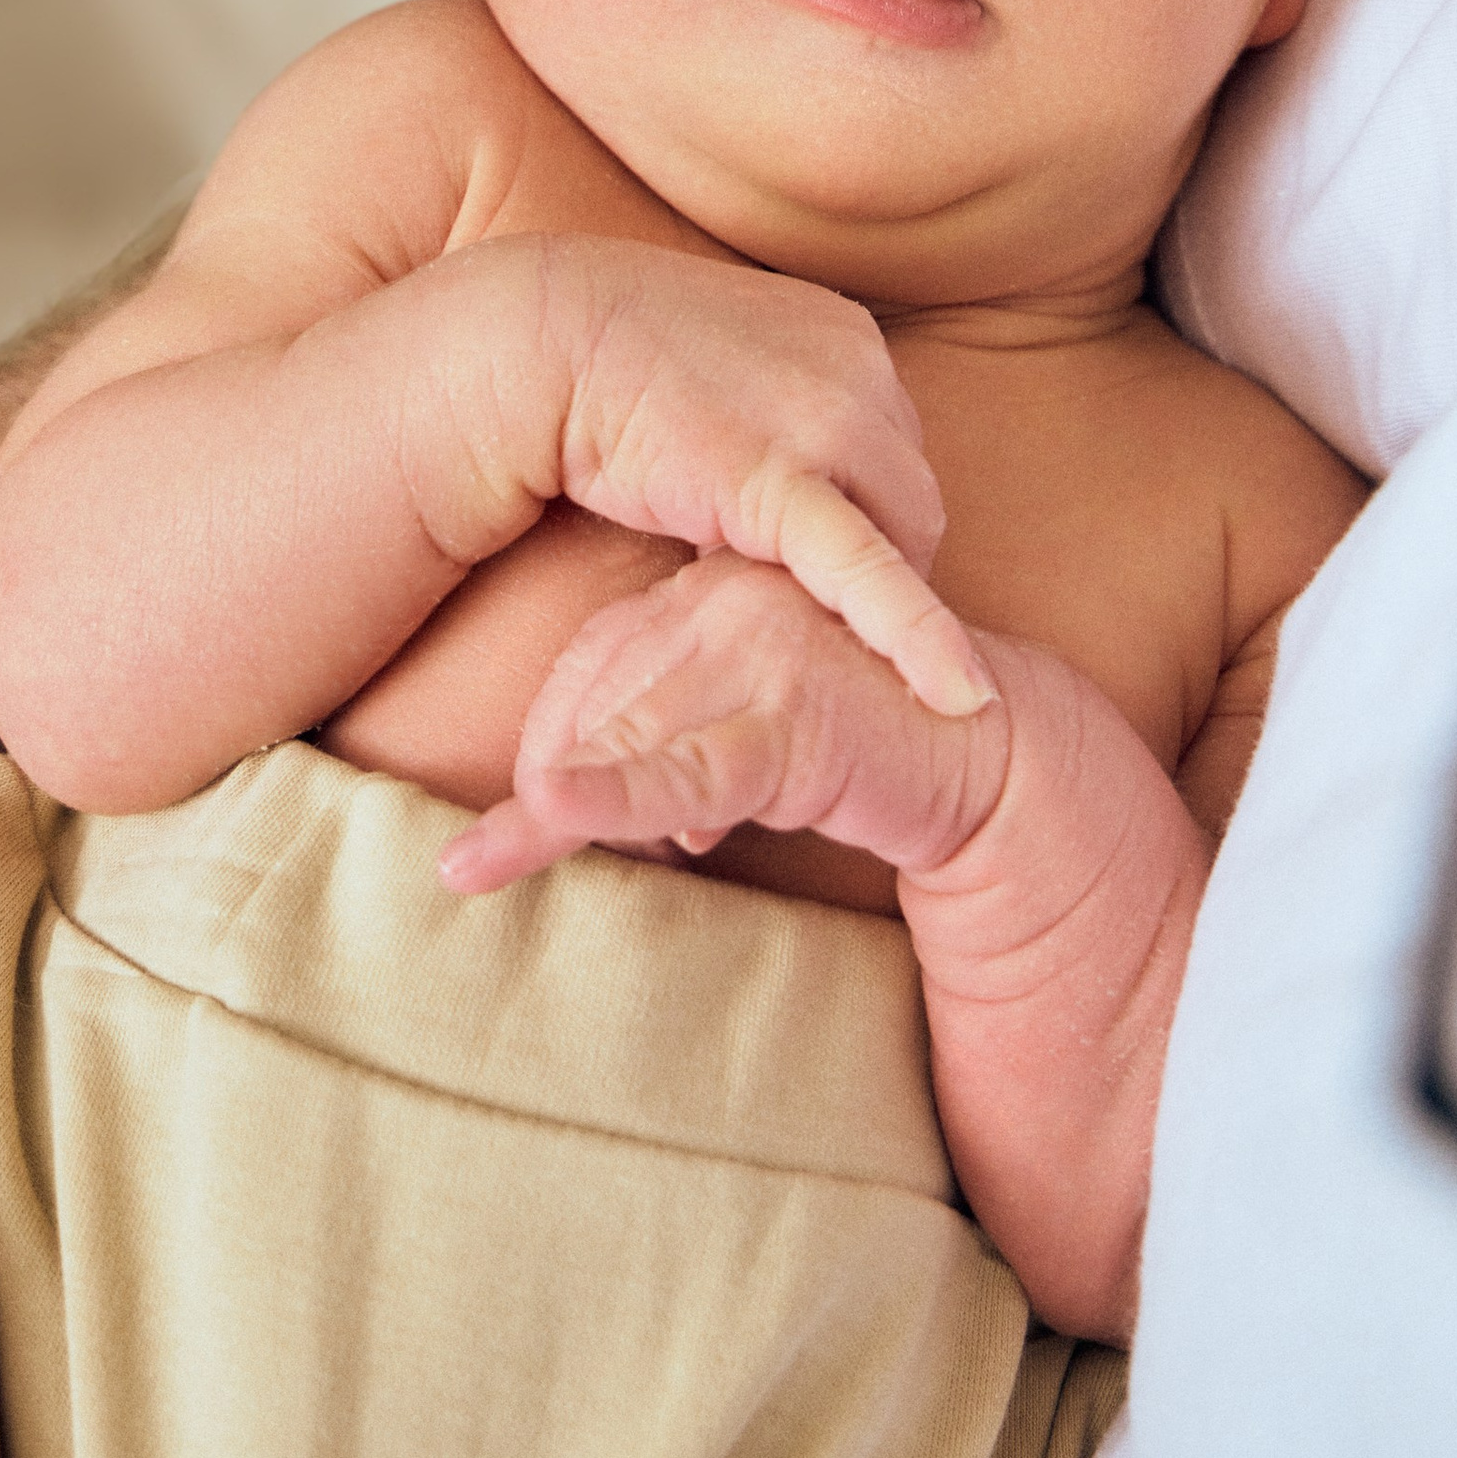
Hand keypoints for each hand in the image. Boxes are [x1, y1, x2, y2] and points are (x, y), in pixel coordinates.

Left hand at [438, 550, 1009, 891]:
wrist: (983, 755)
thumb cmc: (851, 745)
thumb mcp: (735, 736)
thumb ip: (663, 744)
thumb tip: (569, 809)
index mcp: (702, 592)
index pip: (587, 664)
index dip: (548, 746)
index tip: (533, 820)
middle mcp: (723, 600)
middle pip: (593, 698)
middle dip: (542, 788)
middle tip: (489, 864)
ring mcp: (761, 646)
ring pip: (628, 736)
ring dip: (549, 812)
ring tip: (473, 865)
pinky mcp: (798, 710)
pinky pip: (691, 767)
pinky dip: (618, 800)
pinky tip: (553, 817)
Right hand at [535, 242, 993, 717]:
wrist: (533, 342)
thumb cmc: (601, 363)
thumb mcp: (718, 372)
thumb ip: (768, 418)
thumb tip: (775, 482)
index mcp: (844, 336)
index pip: (889, 447)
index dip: (862, 512)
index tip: (826, 564)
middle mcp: (857, 370)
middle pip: (906, 494)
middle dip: (880, 560)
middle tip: (826, 624)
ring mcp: (828, 420)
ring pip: (902, 538)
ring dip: (873, 601)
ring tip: (836, 656)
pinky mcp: (782, 483)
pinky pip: (868, 572)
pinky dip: (917, 634)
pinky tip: (959, 697)